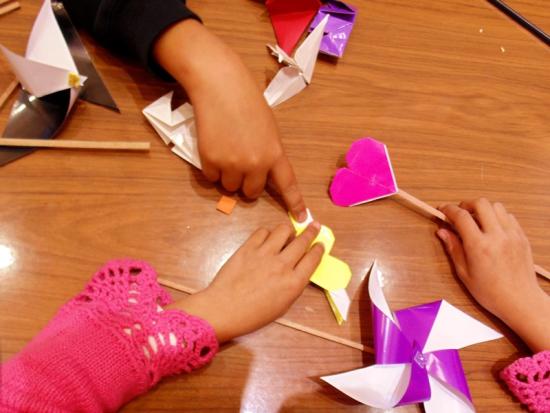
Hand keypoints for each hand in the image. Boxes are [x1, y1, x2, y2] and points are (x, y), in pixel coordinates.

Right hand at [153, 20, 306, 220]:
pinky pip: (212, 178)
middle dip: (246, 184)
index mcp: (275, 153)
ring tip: (226, 150)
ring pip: (230, 187)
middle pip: (251, 193)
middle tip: (240, 164)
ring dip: (228, 176)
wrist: (221, 88)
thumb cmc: (248, 104)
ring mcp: (233, 164)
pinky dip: (212, 169)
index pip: (287, 184)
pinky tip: (214, 147)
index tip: (301, 218)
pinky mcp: (211, 161)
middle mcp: (255, 163)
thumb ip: (268, 153)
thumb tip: (261, 174)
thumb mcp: (268, 129)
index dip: (295, 203)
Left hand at [168, 222, 323, 341]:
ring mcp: (265, 254)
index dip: (319, 249)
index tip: (321, 244)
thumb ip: (293, 285)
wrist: (224, 309)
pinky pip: (262, 232)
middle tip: (314, 226)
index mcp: (294, 283)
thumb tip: (298, 269)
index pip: (313, 259)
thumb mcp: (283, 305)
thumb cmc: (254, 315)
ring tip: (287, 233)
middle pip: (302, 241)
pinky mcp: (248, 247)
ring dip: (288, 230)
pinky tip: (266, 239)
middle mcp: (283, 265)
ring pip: (283, 230)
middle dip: (311, 232)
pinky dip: (267, 233)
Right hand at [438, 199, 549, 351]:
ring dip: (483, 209)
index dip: (448, 209)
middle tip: (459, 213)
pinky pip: (508, 217)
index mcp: (479, 246)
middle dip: (466, 204)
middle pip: (481, 203)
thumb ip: (453, 248)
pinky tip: (491, 228)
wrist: (520, 301)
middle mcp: (497, 236)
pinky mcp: (521, 237)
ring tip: (476, 221)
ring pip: (496, 206)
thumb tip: (442, 232)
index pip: (461, 216)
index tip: (442, 210)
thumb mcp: (464, 272)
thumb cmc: (491, 292)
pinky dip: (497, 217)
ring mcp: (512, 235)